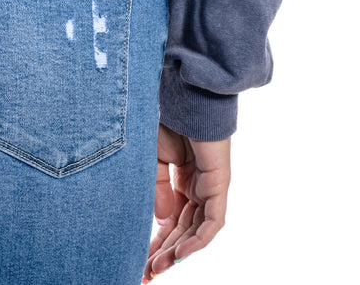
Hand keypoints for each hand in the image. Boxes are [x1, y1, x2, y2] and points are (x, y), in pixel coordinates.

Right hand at [141, 124, 230, 278]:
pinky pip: (212, 222)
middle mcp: (197, 185)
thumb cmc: (165, 116)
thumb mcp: (153, 157)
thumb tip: (161, 220)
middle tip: (146, 272)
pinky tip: (179, 255)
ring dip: (177, 252)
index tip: (140, 259)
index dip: (156, 240)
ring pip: (196, 231)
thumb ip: (158, 188)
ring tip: (157, 268)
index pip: (171, 218)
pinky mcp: (219, 184)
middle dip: (164, 252)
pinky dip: (197, 241)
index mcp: (181, 178)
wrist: (182, 92)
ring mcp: (210, 186)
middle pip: (182, 229)